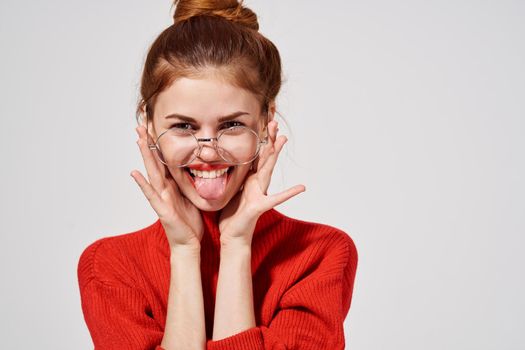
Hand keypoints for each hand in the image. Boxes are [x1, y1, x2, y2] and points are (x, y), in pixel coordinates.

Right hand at [130, 125, 202, 249]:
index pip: (164, 159)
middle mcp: (164, 188)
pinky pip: (151, 194)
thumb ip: (194, 181)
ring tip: (138, 138)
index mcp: (173, 184)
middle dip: (148, 142)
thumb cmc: (191, 222)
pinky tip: (134, 173)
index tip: (155, 126)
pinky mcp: (162, 209)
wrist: (189, 243)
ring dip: (144, 155)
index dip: (159, 143)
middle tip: (140, 124)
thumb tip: (204, 166)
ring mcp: (161, 198)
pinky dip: (142, 184)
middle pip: (154, 161)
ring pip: (151, 172)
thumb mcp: (194, 195)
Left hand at [218, 120, 305, 245]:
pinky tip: (301, 187)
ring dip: (275, 153)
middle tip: (274, 122)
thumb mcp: (229, 191)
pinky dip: (289, 193)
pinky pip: (276, 199)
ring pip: (268, 169)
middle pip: (264, 157)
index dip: (259, 140)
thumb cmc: (231, 216)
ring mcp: (260, 193)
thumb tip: (224, 162)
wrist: (232, 236)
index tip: (262, 123)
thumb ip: (232, 177)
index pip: (255, 156)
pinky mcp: (260, 206)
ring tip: (283, 138)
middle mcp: (257, 184)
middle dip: (269, 139)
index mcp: (249, 180)